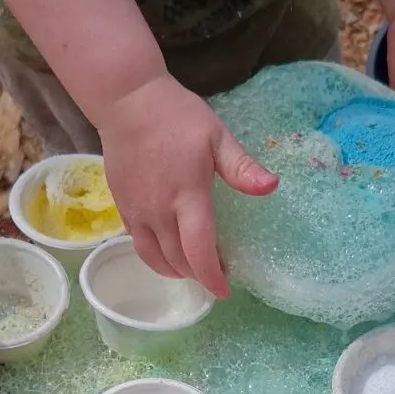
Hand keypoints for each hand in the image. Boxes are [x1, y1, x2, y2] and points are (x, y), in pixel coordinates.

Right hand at [96, 74, 276, 297]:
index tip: (224, 290)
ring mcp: (137, 212)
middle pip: (177, 261)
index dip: (212, 276)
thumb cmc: (176, 117)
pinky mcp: (122, 208)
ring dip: (175, 271)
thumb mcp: (217, 136)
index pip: (198, 249)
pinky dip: (156, 258)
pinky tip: (169, 253)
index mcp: (187, 196)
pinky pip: (139, 245)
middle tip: (217, 275)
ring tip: (194, 270)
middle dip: (198, 275)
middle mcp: (159, 211)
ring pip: (155, 258)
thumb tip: (272, 187)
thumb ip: (242, 168)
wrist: (127, 102)